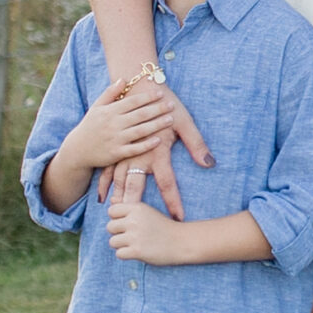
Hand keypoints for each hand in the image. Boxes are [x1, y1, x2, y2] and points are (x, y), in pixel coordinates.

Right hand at [63, 80, 173, 174]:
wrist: (77, 150)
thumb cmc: (90, 126)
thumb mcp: (97, 107)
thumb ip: (110, 93)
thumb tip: (123, 79)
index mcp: (109, 111)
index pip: (132, 101)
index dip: (147, 97)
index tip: (161, 93)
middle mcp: (113, 124)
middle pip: (140, 114)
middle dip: (157, 108)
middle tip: (172, 104)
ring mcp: (115, 139)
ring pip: (140, 130)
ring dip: (157, 124)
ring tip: (170, 119)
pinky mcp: (116, 154)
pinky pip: (134, 149)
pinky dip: (146, 145)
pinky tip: (159, 140)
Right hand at [94, 87, 213, 220]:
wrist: (140, 85)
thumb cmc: (166, 103)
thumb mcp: (185, 121)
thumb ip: (197, 144)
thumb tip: (209, 164)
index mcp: (157, 150)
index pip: (167, 183)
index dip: (173, 202)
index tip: (177, 219)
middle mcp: (139, 154)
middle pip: (136, 187)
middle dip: (135, 208)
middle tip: (135, 227)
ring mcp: (125, 151)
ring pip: (119, 181)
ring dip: (118, 199)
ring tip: (117, 217)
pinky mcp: (117, 147)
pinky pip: (109, 171)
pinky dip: (105, 185)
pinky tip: (102, 198)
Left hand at [107, 171, 186, 264]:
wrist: (182, 241)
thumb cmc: (163, 227)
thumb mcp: (147, 212)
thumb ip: (129, 209)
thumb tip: (110, 202)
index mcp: (136, 208)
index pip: (111, 211)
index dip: (117, 219)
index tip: (128, 224)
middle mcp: (134, 220)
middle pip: (110, 227)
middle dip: (119, 233)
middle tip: (133, 236)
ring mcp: (135, 236)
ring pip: (112, 242)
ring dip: (121, 245)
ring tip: (135, 244)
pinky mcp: (137, 251)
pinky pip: (119, 254)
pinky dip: (126, 255)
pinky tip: (137, 252)